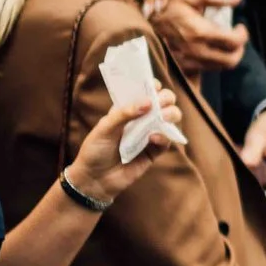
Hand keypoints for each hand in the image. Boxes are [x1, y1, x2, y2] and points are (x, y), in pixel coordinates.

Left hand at [69, 93, 186, 202]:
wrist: (94, 180)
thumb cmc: (94, 151)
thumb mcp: (104, 128)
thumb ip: (124, 113)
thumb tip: (148, 102)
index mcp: (127, 110)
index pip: (144, 92)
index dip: (152, 86)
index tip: (153, 86)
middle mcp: (141, 120)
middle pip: (163, 103)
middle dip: (166, 99)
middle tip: (161, 103)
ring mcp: (149, 134)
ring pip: (170, 119)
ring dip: (171, 114)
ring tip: (163, 118)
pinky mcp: (155, 151)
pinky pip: (167, 140)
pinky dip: (164, 136)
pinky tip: (153, 138)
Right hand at [144, 0, 249, 71]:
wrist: (146, 20)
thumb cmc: (171, 5)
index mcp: (201, 32)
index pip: (234, 42)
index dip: (243, 35)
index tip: (240, 27)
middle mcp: (196, 50)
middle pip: (231, 60)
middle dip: (239, 49)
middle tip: (237, 37)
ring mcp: (189, 60)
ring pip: (221, 66)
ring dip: (229, 55)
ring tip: (226, 42)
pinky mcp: (184, 66)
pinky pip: (207, 69)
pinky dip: (215, 61)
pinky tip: (212, 48)